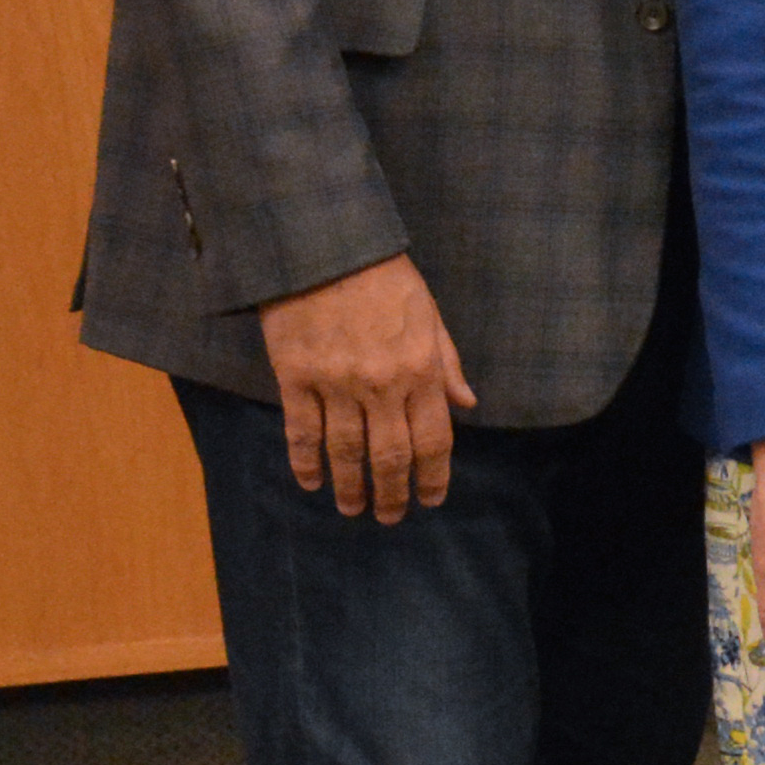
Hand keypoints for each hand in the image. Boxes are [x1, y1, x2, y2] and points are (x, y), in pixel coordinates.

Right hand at [261, 254, 469, 521]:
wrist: (325, 247)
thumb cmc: (384, 278)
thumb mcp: (429, 314)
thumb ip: (447, 364)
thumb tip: (468, 404)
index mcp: (421, 369)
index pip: (433, 438)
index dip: (433, 477)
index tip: (430, 500)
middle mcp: (382, 385)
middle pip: (390, 455)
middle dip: (392, 493)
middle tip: (389, 517)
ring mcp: (337, 384)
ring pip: (345, 451)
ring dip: (350, 487)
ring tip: (352, 508)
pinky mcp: (296, 377)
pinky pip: (301, 431)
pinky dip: (306, 462)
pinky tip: (311, 482)